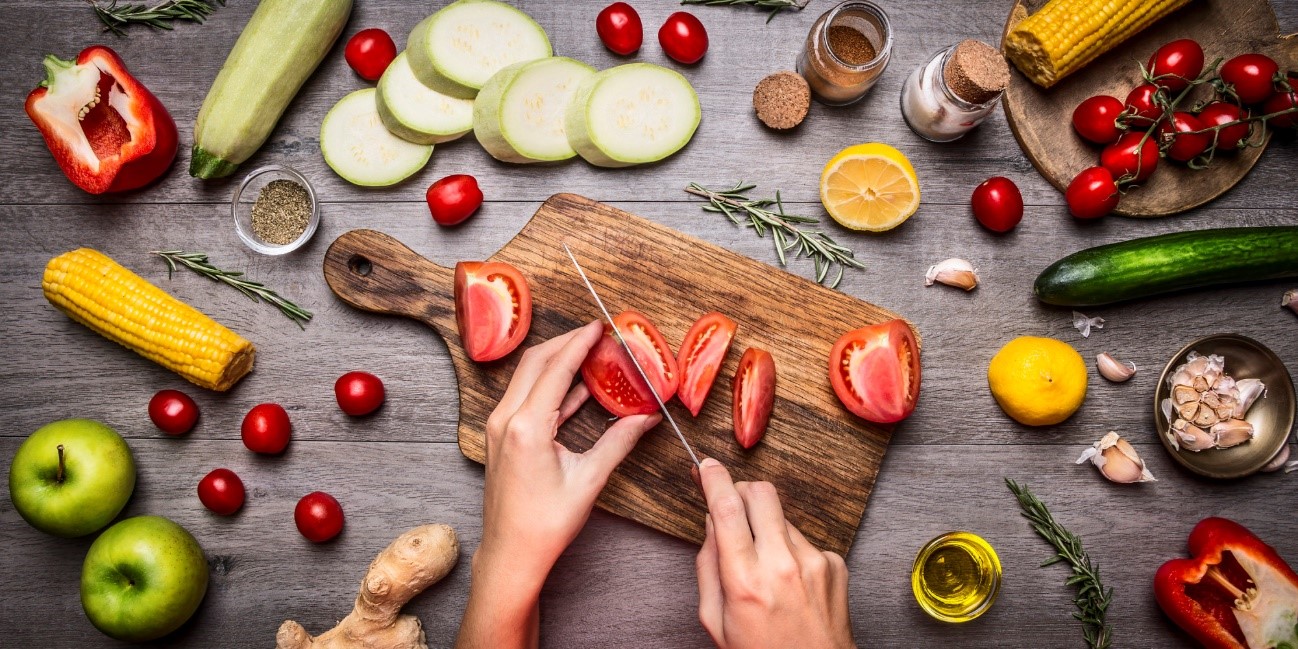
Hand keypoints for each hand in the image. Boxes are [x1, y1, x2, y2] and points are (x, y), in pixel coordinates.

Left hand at [457, 322, 660, 648]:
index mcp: (527, 427)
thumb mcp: (589, 480)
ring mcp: (499, 427)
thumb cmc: (545, 524)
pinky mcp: (501, 436)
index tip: (600, 326)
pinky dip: (550, 385)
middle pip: (536, 362)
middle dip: (567, 343)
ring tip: (590, 354)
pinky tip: (578, 386)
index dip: (580, 343)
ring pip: (527, 377)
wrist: (511, 554)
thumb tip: (647, 418)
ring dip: (557, 361)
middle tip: (597, 334)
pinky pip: (525, 396)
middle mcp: (506, 420)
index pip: (557, 369)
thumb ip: (618, 442)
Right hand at [696, 458, 853, 648]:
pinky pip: (804, 538)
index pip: (727, 510)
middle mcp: (783, 566)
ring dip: (767, 527)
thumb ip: (708, 565)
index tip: (706, 466)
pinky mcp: (835, 563)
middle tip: (732, 507)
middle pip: (761, 492)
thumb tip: (711, 522)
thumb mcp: (715, 619)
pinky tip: (790, 580)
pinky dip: (791, 549)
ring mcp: (814, 562)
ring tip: (765, 566)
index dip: (714, 479)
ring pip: (782, 516)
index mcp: (745, 581)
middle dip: (741, 490)